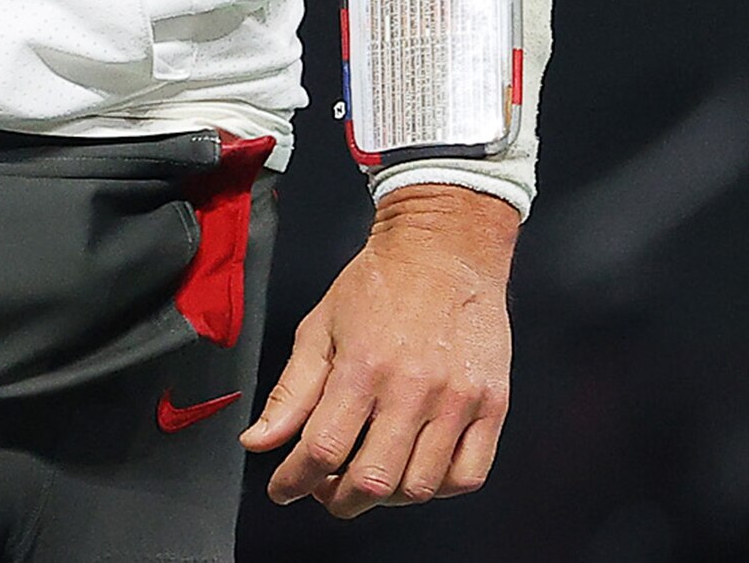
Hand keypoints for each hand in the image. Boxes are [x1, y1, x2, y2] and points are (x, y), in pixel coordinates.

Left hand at [245, 184, 516, 514]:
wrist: (443, 252)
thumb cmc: (376, 286)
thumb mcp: (318, 328)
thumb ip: (291, 392)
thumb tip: (258, 442)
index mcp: (361, 367)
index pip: (322, 448)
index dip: (294, 480)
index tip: (281, 490)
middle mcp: (412, 389)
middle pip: (374, 479)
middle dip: (338, 499)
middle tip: (323, 491)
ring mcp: (458, 401)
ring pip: (420, 486)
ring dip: (385, 498)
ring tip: (365, 480)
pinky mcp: (493, 406)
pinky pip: (468, 476)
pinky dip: (437, 489)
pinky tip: (414, 472)